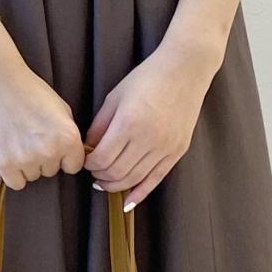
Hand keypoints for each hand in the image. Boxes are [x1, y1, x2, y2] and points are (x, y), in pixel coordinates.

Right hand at [0, 56, 88, 191]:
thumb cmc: (30, 92)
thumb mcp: (62, 109)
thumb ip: (69, 135)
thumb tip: (74, 156)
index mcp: (69, 138)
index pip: (74, 166)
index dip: (65, 157)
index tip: (54, 146)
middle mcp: (50, 152)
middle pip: (52, 171)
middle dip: (45, 158)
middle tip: (32, 137)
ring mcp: (26, 159)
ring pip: (34, 176)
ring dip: (28, 165)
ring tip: (19, 140)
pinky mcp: (4, 163)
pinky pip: (16, 183)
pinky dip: (14, 173)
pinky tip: (11, 155)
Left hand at [83, 40, 217, 209]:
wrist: (185, 70)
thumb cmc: (147, 78)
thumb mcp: (115, 97)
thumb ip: (100, 125)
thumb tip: (88, 148)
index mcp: (129, 123)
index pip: (102, 158)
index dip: (89, 164)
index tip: (85, 160)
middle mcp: (148, 139)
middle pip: (116, 172)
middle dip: (100, 176)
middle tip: (93, 173)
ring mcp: (165, 147)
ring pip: (134, 179)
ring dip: (115, 185)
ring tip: (105, 182)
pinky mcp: (178, 151)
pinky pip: (156, 179)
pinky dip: (140, 193)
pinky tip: (127, 201)